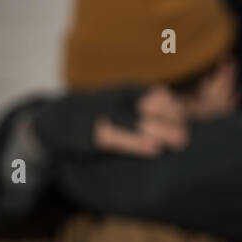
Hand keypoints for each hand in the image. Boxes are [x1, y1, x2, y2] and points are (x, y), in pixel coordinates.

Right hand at [31, 85, 188, 158]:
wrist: (54, 121)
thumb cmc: (94, 116)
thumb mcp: (118, 105)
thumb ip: (143, 111)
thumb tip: (178, 121)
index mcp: (126, 91)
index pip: (159, 96)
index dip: (176, 109)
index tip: (187, 125)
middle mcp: (117, 100)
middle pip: (153, 106)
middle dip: (173, 119)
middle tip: (187, 136)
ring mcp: (105, 115)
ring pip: (138, 121)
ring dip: (162, 130)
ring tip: (180, 141)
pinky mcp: (92, 134)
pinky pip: (118, 137)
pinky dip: (137, 142)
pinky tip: (154, 149)